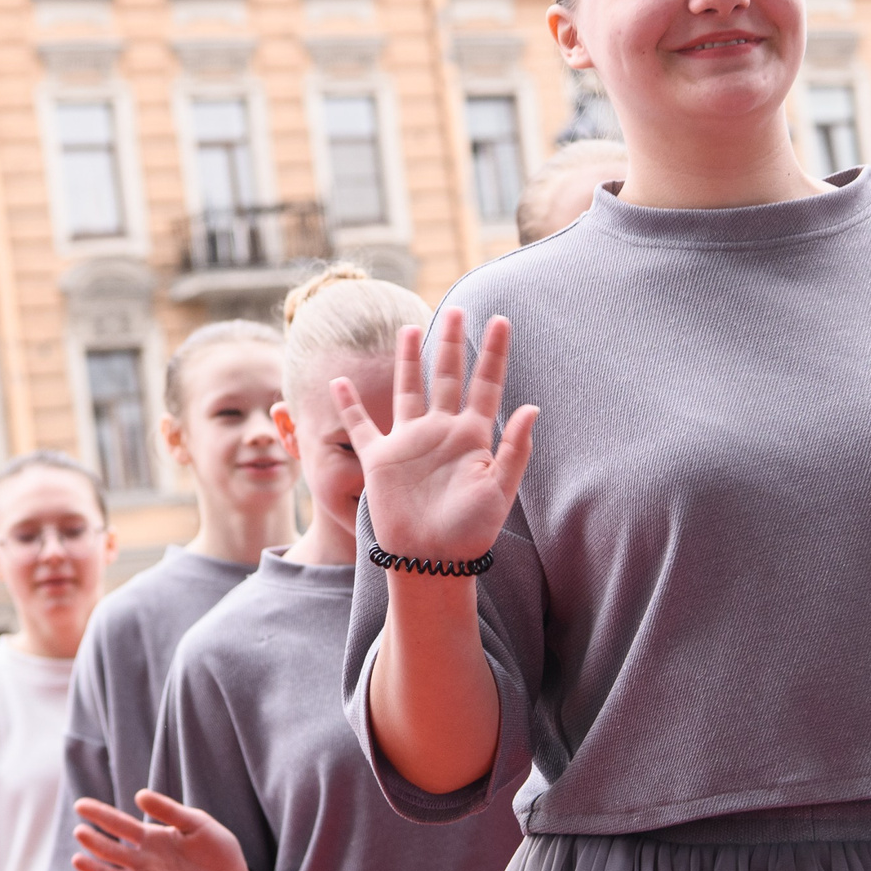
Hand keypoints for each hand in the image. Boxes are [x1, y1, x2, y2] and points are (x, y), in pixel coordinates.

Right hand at [72, 792, 258, 870]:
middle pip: (113, 851)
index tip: (79, 804)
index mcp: (152, 838)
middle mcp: (145, 861)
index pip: (121, 825)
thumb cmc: (217, 850)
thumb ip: (170, 811)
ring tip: (78, 859)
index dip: (101, 815)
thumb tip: (139, 794)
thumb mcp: (197, 823)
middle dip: (95, 842)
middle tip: (80, 831)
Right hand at [337, 311, 536, 562]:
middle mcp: (442, 432)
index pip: (487, 384)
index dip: (494, 353)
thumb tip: (532, 407)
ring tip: (409, 329)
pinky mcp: (381, 459)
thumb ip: (515, 449)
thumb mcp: (500, 490)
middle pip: (447, 377)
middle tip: (459, 310)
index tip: (502, 320)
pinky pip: (361, 426)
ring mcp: (410, 443)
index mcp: (473, 436)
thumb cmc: (471, 530)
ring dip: (408, 360)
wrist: (432, 560)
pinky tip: (339, 382)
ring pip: (408, 390)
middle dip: (453, 344)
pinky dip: (349, 405)